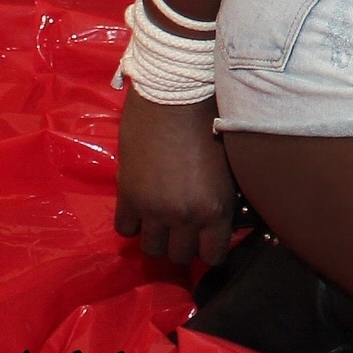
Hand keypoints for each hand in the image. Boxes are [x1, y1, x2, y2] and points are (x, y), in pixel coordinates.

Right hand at [115, 85, 235, 266]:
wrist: (175, 95)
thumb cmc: (211, 120)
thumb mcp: (228, 167)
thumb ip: (221, 199)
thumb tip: (217, 218)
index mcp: (215, 208)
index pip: (213, 255)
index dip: (209, 249)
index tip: (207, 240)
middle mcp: (184, 216)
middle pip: (179, 257)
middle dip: (182, 245)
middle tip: (183, 228)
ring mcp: (153, 209)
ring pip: (151, 248)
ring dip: (157, 236)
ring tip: (161, 219)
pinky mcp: (127, 195)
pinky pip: (125, 229)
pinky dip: (133, 222)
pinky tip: (140, 207)